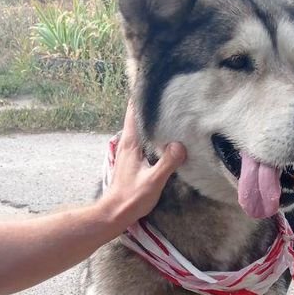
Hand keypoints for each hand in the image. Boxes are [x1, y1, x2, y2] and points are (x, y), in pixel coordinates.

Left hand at [104, 103, 185, 229]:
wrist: (114, 214)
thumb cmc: (131, 198)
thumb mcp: (153, 181)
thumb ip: (167, 163)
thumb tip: (180, 145)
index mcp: (130, 144)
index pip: (133, 111)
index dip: (140, 95)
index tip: (152, 81)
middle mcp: (127, 144)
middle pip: (136, 116)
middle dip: (148, 104)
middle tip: (165, 92)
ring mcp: (127, 152)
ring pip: (139, 129)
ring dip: (149, 119)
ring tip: (166, 110)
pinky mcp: (130, 161)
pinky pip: (141, 140)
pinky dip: (150, 133)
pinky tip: (161, 136)